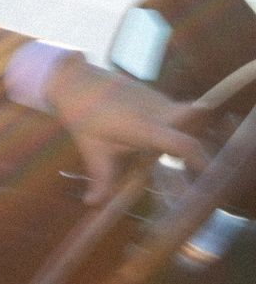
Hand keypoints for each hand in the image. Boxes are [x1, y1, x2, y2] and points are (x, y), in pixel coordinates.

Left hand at [45, 58, 207, 203]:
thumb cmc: (83, 116)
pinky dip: (181, 128)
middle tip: (201, 169)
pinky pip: (179, 114)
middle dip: (204, 145)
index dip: (198, 159)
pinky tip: (173, 143)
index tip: (207, 174)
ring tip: (190, 159)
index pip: (181, 143)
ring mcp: (163, 101)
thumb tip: (94, 203)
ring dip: (192, 137)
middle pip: (196, 125)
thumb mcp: (92, 149)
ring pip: (190, 119)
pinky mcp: (161, 98)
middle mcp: (161, 111)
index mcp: (144, 127)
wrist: (78, 80)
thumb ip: (101, 177)